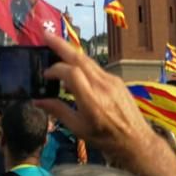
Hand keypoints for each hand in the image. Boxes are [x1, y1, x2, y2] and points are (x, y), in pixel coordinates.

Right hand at [35, 33, 175, 175]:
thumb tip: (38, 100)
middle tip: (46, 35)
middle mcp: (102, 86)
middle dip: (61, 45)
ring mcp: (111, 80)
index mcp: (91, 100)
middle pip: (79, 58)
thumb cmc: (105, 139)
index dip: (55, 69)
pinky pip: (95, 67)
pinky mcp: (116, 80)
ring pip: (88, 60)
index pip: (71, 73)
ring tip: (56, 46)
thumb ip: (58, 111)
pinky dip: (82, 63)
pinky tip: (74, 68)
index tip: (46, 75)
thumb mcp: (78, 129)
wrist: (136, 140)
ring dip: (71, 51)